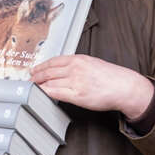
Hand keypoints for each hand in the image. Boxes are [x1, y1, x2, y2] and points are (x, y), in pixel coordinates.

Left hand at [31, 54, 154, 120]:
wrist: (125, 87)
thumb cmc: (111, 77)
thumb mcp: (92, 63)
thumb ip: (76, 65)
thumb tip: (61, 70)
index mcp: (78, 59)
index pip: (53, 61)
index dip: (40, 67)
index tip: (33, 70)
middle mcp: (75, 68)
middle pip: (48, 71)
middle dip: (36, 76)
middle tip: (29, 80)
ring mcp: (75, 81)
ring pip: (50, 82)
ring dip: (39, 85)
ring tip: (32, 88)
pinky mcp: (78, 95)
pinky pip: (56, 93)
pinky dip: (46, 93)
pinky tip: (41, 94)